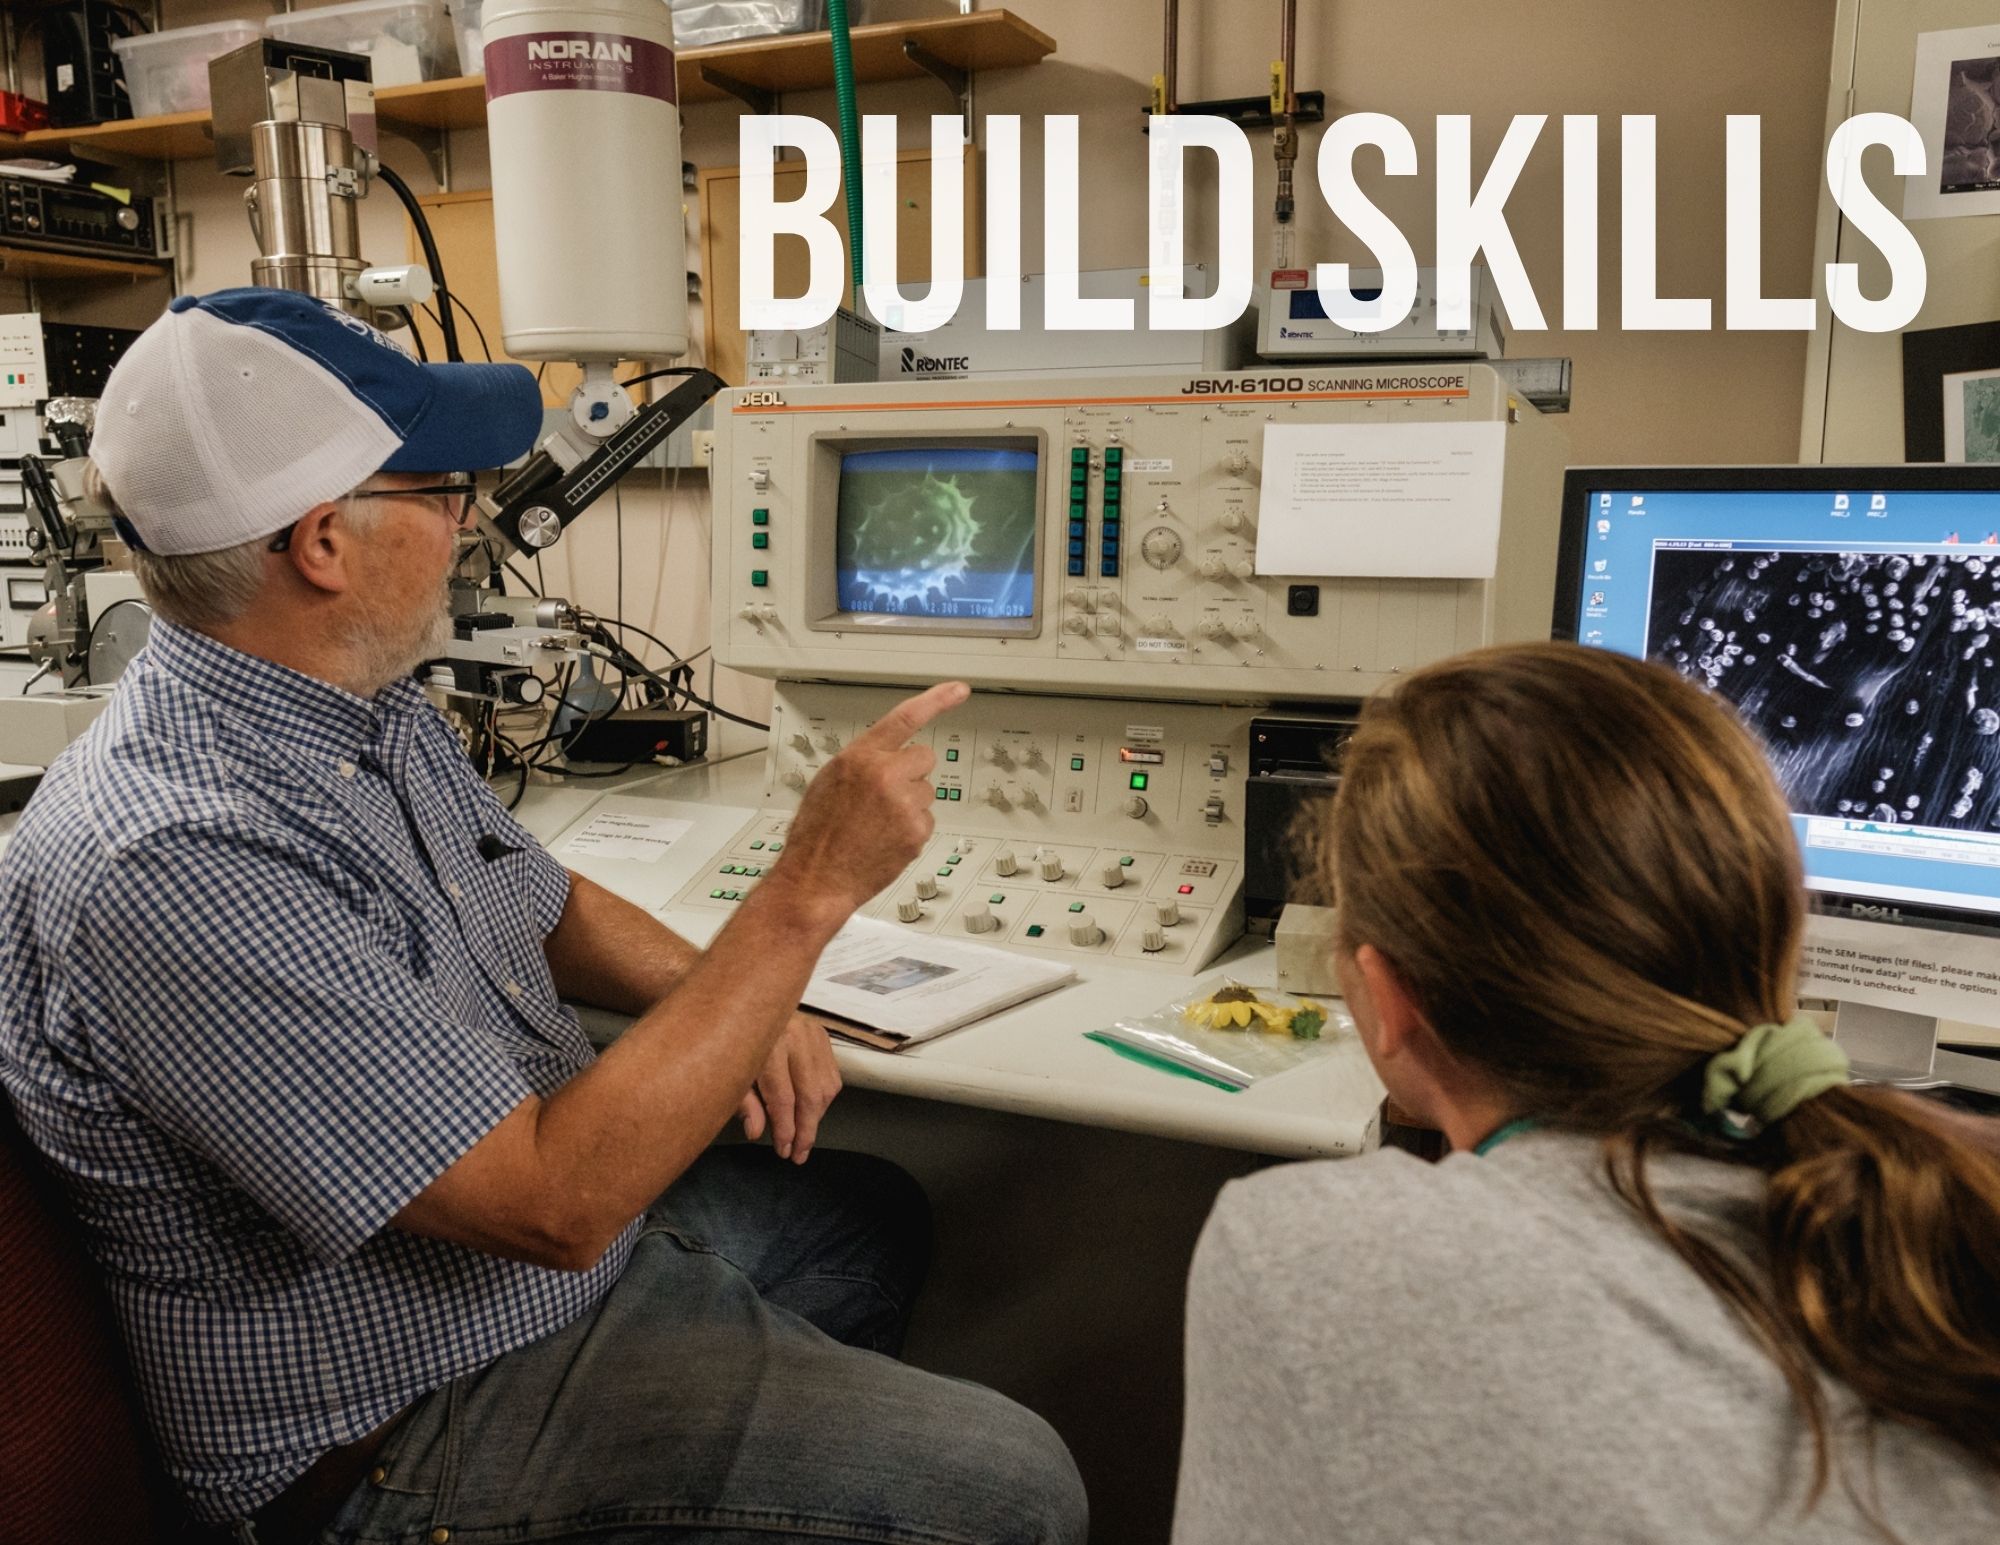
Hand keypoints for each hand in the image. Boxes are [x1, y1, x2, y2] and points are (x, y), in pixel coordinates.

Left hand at [737, 1011, 842, 1161]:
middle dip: (805, 1130)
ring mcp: (812, 1033)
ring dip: (816, 1118)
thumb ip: (745, 1104)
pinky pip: (832, 1076)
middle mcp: (794, 1035)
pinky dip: (824, 1099)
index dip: (785, 1128)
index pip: (782, 1097)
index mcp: (767, 1044)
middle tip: (799, 1153)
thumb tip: (757, 1132)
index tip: (784, 1150)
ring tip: (804, 1137)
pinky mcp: (822, 1034)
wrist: (743, 1004)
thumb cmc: (732, 1043)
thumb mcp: (730, 1074)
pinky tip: (811, 1112)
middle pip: (809, 1095)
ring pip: (825, 1089)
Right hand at [775, 681, 970, 915]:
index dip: (937, 700)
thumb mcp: (830, 781)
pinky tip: (885, 839)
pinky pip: (926, 820)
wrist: (817, 878)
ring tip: (878, 823)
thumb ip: (863, 762)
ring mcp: (904, 804)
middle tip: (887, 795)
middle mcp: (884, 775)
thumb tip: (886, 757)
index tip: (958, 690)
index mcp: (859, 756)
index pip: (905, 718)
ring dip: (910, 804)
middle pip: (925, 757)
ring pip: (927, 792)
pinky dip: (911, 830)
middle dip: (912, 773)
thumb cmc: (818, 834)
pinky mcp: (916, 831)